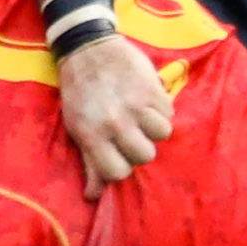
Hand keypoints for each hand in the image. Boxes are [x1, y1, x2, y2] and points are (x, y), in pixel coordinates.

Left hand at [50, 31, 173, 187]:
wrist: (88, 49)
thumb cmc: (80, 92)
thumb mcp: (77, 127)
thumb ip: (90, 162)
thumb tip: (93, 196)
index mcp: (91, 135)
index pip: (118, 173)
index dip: (122, 166)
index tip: (119, 154)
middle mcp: (114, 123)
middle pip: (145, 156)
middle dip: (140, 147)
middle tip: (132, 132)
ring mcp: (135, 105)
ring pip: (162, 134)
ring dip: (154, 126)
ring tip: (142, 115)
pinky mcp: (151, 88)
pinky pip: (169, 112)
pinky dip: (162, 108)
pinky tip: (147, 99)